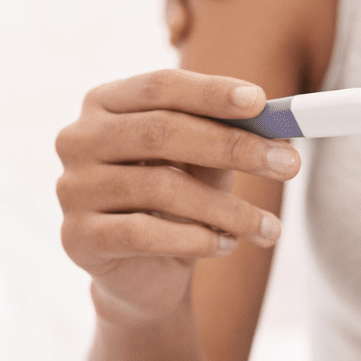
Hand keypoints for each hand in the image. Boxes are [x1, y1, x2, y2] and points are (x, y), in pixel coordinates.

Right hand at [54, 70, 300, 323]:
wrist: (142, 274)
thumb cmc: (176, 202)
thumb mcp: (203, 163)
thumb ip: (228, 137)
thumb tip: (280, 125)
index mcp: (105, 103)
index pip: (160, 86)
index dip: (210, 92)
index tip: (261, 102)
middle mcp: (78, 139)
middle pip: (160, 132)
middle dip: (233, 147)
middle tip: (289, 164)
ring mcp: (71, 188)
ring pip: (159, 187)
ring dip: (226, 208)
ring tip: (268, 227)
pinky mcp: (77, 237)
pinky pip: (142, 233)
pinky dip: (194, 239)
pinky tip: (226, 245)